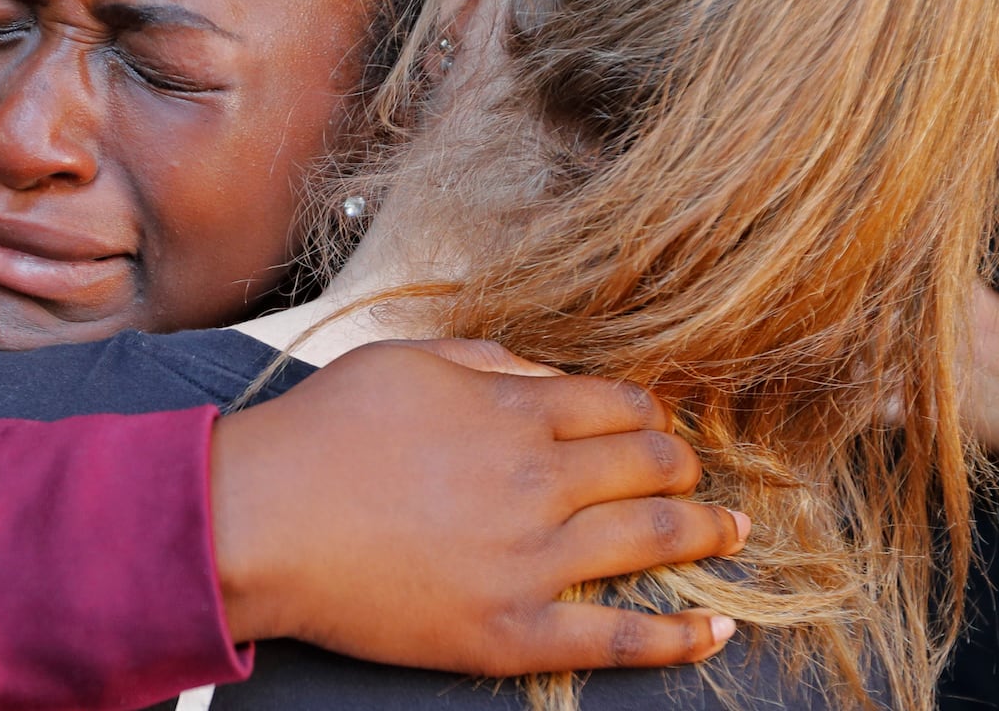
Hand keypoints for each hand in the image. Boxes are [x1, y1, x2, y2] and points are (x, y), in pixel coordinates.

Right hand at [210, 340, 747, 674]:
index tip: (664, 424)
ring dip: (706, 532)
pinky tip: (718, 630)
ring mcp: (530, 561)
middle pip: (649, 466)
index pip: (620, 407)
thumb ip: (494, 361)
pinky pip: (614, 637)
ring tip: (735, 530)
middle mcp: (538, 481)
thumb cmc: (329, 430)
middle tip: (700, 474)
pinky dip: (676, 638)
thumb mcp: (412, 361)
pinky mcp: (509, 632)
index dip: (653, 414)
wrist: (263, 520)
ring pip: (650, 541)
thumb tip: (555, 374)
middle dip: (686, 466)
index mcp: (517, 412)